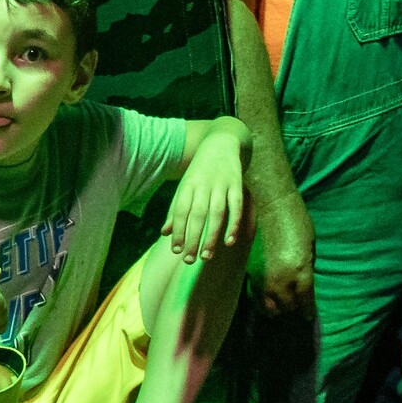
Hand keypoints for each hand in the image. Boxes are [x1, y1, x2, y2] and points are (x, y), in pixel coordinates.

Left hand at [163, 136, 247, 261]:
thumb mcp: (185, 186)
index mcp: (187, 185)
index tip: (175, 250)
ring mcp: (221, 184)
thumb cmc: (200, 171)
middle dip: (192, 238)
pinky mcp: (237, 184)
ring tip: (206, 256)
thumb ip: (176, 210)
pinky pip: (236, 207)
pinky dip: (233, 224)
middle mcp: (203, 185)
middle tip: (189, 259)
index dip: (178, 230)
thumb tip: (164, 233)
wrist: (221, 142)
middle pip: (196, 215)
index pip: (180, 211)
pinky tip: (229, 241)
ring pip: (216, 213)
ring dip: (211, 236)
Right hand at [248, 192, 316, 317]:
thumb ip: (306, 270)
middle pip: (286, 305)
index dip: (307, 310)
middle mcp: (281, 277)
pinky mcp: (250, 267)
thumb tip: (302, 285)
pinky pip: (256, 290)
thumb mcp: (310, 249)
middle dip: (292, 309)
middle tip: (295, 308)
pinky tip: (266, 294)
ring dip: (275, 306)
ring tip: (279, 307)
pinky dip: (263, 296)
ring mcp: (263, 273)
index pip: (305, 300)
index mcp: (300, 271)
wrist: (271, 204)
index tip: (308, 316)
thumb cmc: (297, 222)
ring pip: (268, 302)